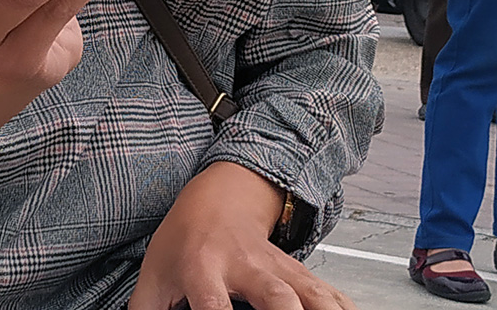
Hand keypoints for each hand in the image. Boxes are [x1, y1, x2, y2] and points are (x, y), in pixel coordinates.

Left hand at [131, 163, 355, 309]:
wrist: (218, 197)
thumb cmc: (182, 242)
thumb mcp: (153, 277)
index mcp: (202, 269)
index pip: (211, 305)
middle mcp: (245, 267)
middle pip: (276, 296)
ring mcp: (277, 267)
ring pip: (310, 293)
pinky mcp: (299, 271)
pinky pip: (330, 292)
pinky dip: (344, 309)